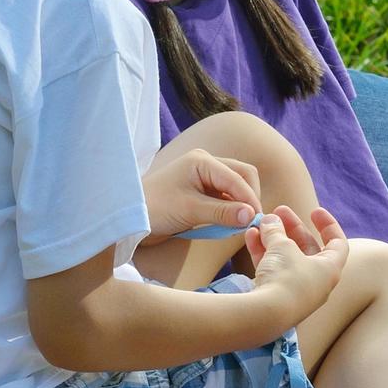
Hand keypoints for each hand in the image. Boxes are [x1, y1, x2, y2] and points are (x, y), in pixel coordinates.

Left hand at [143, 147, 262, 235]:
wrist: (130, 219)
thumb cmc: (155, 209)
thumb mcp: (190, 211)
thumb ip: (222, 212)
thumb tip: (251, 216)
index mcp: (202, 161)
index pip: (238, 177)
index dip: (250, 199)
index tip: (257, 221)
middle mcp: (206, 164)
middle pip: (242, 176)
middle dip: (249, 198)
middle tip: (251, 222)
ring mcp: (204, 177)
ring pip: (235, 188)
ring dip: (241, 205)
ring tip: (241, 225)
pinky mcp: (202, 192)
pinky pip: (226, 198)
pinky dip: (231, 210)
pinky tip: (229, 224)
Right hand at [245, 205, 348, 326]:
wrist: (266, 316)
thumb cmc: (285, 277)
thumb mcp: (282, 246)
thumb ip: (277, 230)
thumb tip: (270, 220)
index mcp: (330, 269)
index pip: (338, 243)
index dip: (328, 224)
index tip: (314, 211)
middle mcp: (316, 282)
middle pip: (307, 248)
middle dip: (292, 228)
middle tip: (277, 212)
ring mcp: (296, 291)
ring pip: (286, 259)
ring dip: (274, 239)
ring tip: (260, 222)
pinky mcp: (277, 298)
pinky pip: (273, 270)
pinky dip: (263, 253)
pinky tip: (250, 236)